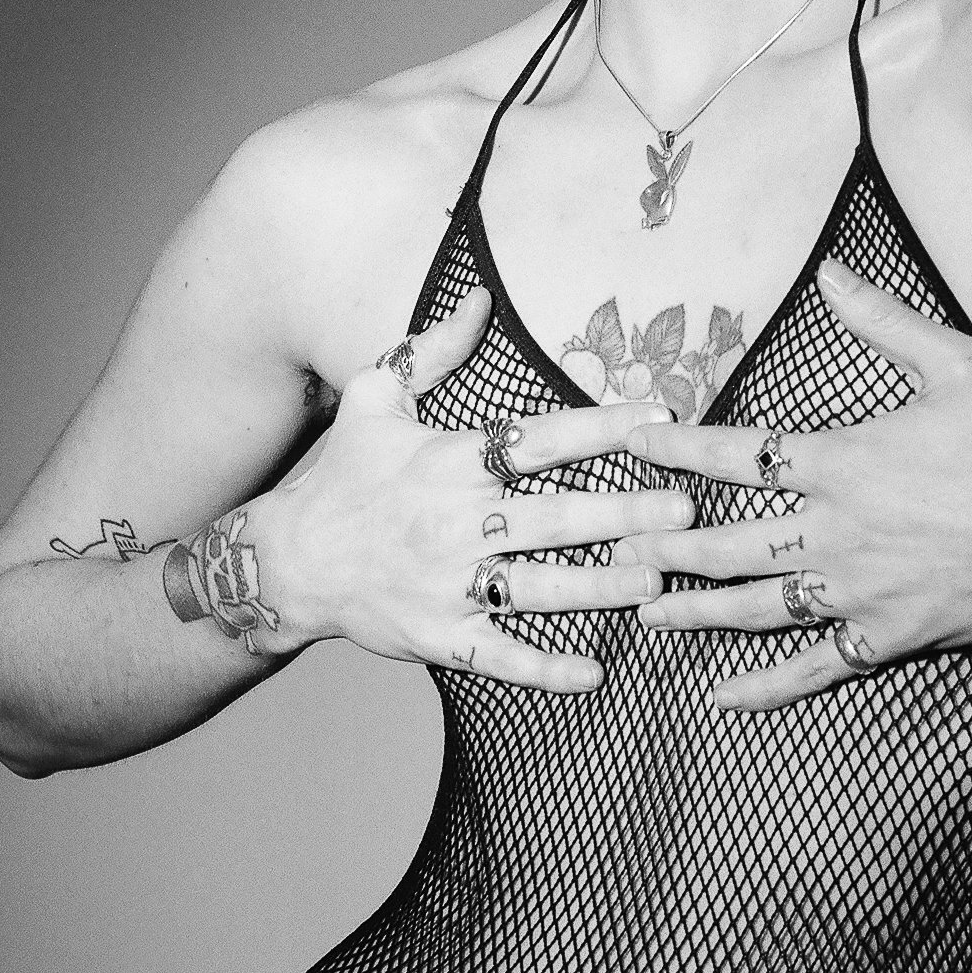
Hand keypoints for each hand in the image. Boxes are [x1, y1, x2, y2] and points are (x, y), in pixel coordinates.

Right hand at [251, 289, 695, 692]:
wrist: (287, 560)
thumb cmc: (342, 475)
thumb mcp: (373, 396)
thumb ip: (432, 350)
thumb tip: (480, 300)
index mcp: (451, 462)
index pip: (540, 439)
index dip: (604, 426)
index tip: (661, 415)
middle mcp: (455, 523)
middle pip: (555, 517)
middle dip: (624, 514)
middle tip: (684, 510)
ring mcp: (448, 584)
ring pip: (538, 588)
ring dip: (601, 586)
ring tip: (657, 580)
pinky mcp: (440, 635)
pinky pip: (498, 655)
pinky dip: (543, 669)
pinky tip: (593, 672)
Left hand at [630, 260, 971, 709]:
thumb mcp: (954, 361)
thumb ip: (882, 319)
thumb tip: (830, 271)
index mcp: (840, 462)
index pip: (735, 453)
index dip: (676, 448)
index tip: (628, 440)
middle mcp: (834, 533)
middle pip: (725, 543)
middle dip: (661, 544)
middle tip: (610, 548)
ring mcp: (858, 593)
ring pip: (754, 608)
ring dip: (693, 610)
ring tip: (643, 611)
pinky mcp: (889, 636)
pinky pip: (813, 668)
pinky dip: (764, 686)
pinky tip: (719, 697)